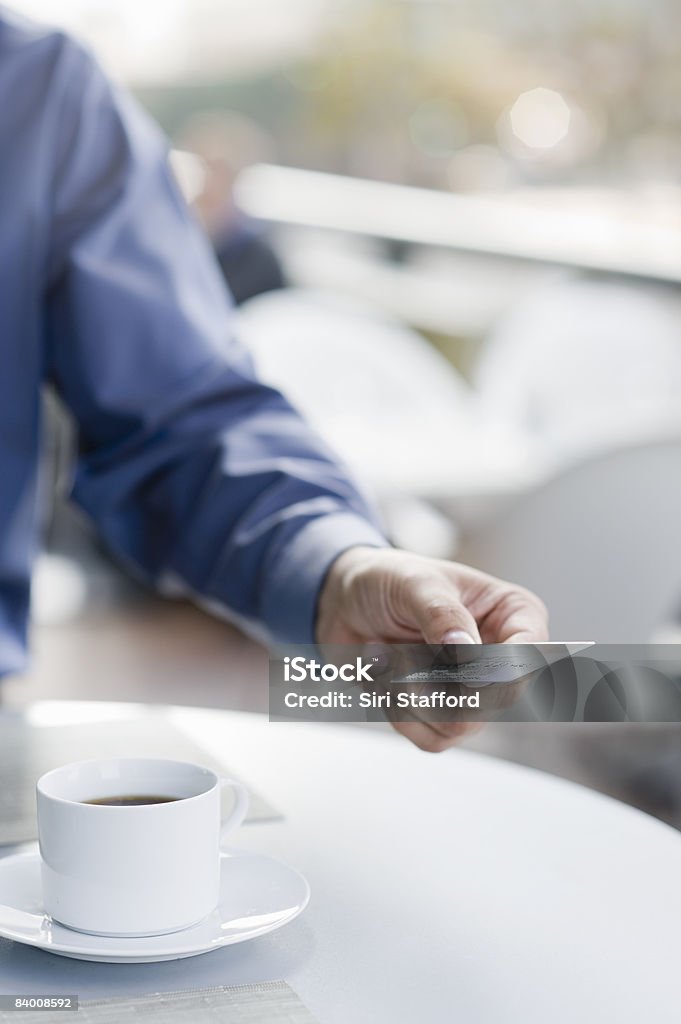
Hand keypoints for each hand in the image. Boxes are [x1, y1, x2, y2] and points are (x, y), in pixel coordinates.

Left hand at [316, 547, 548, 751]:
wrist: (344, 603)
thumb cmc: (388, 580)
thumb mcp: (416, 584)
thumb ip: (443, 615)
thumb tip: (466, 650)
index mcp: (513, 615)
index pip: (530, 655)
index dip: (503, 672)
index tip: (466, 674)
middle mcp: (500, 659)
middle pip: (496, 702)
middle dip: (440, 685)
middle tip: (402, 657)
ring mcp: (472, 691)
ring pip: (459, 726)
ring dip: (410, 695)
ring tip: (387, 659)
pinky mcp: (441, 715)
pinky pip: (430, 738)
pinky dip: (398, 712)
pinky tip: (384, 679)